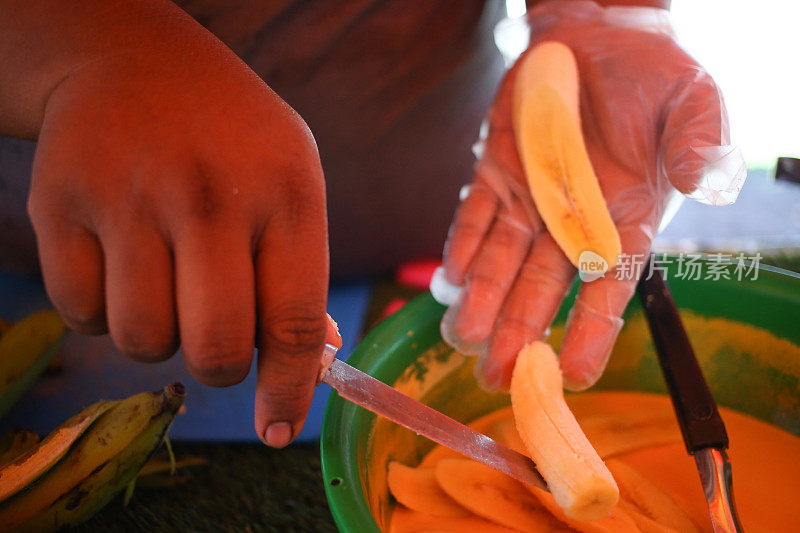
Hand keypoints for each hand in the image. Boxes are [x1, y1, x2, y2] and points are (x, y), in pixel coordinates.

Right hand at [27, 20, 329, 446]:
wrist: (134, 61)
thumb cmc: (232, 140)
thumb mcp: (292, 182)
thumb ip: (299, 272)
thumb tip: (309, 362)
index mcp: (286, 192)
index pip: (295, 321)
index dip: (288, 389)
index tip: (276, 428)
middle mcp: (210, 195)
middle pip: (214, 348)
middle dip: (218, 367)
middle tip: (217, 342)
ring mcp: (129, 197)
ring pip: (143, 340)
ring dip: (159, 334)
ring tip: (167, 282)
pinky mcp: (60, 202)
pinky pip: (81, 313)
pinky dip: (103, 310)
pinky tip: (120, 260)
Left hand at [439, 1, 745, 390]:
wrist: (596, 41)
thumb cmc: (652, 78)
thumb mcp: (691, 101)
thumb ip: (700, 141)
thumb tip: (704, 181)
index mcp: (624, 220)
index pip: (608, 288)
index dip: (592, 333)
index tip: (576, 376)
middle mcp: (571, 222)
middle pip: (542, 289)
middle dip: (520, 334)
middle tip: (500, 378)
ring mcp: (528, 200)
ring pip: (500, 262)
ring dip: (481, 302)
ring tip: (462, 339)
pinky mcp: (493, 173)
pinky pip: (473, 216)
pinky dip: (461, 245)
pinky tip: (450, 278)